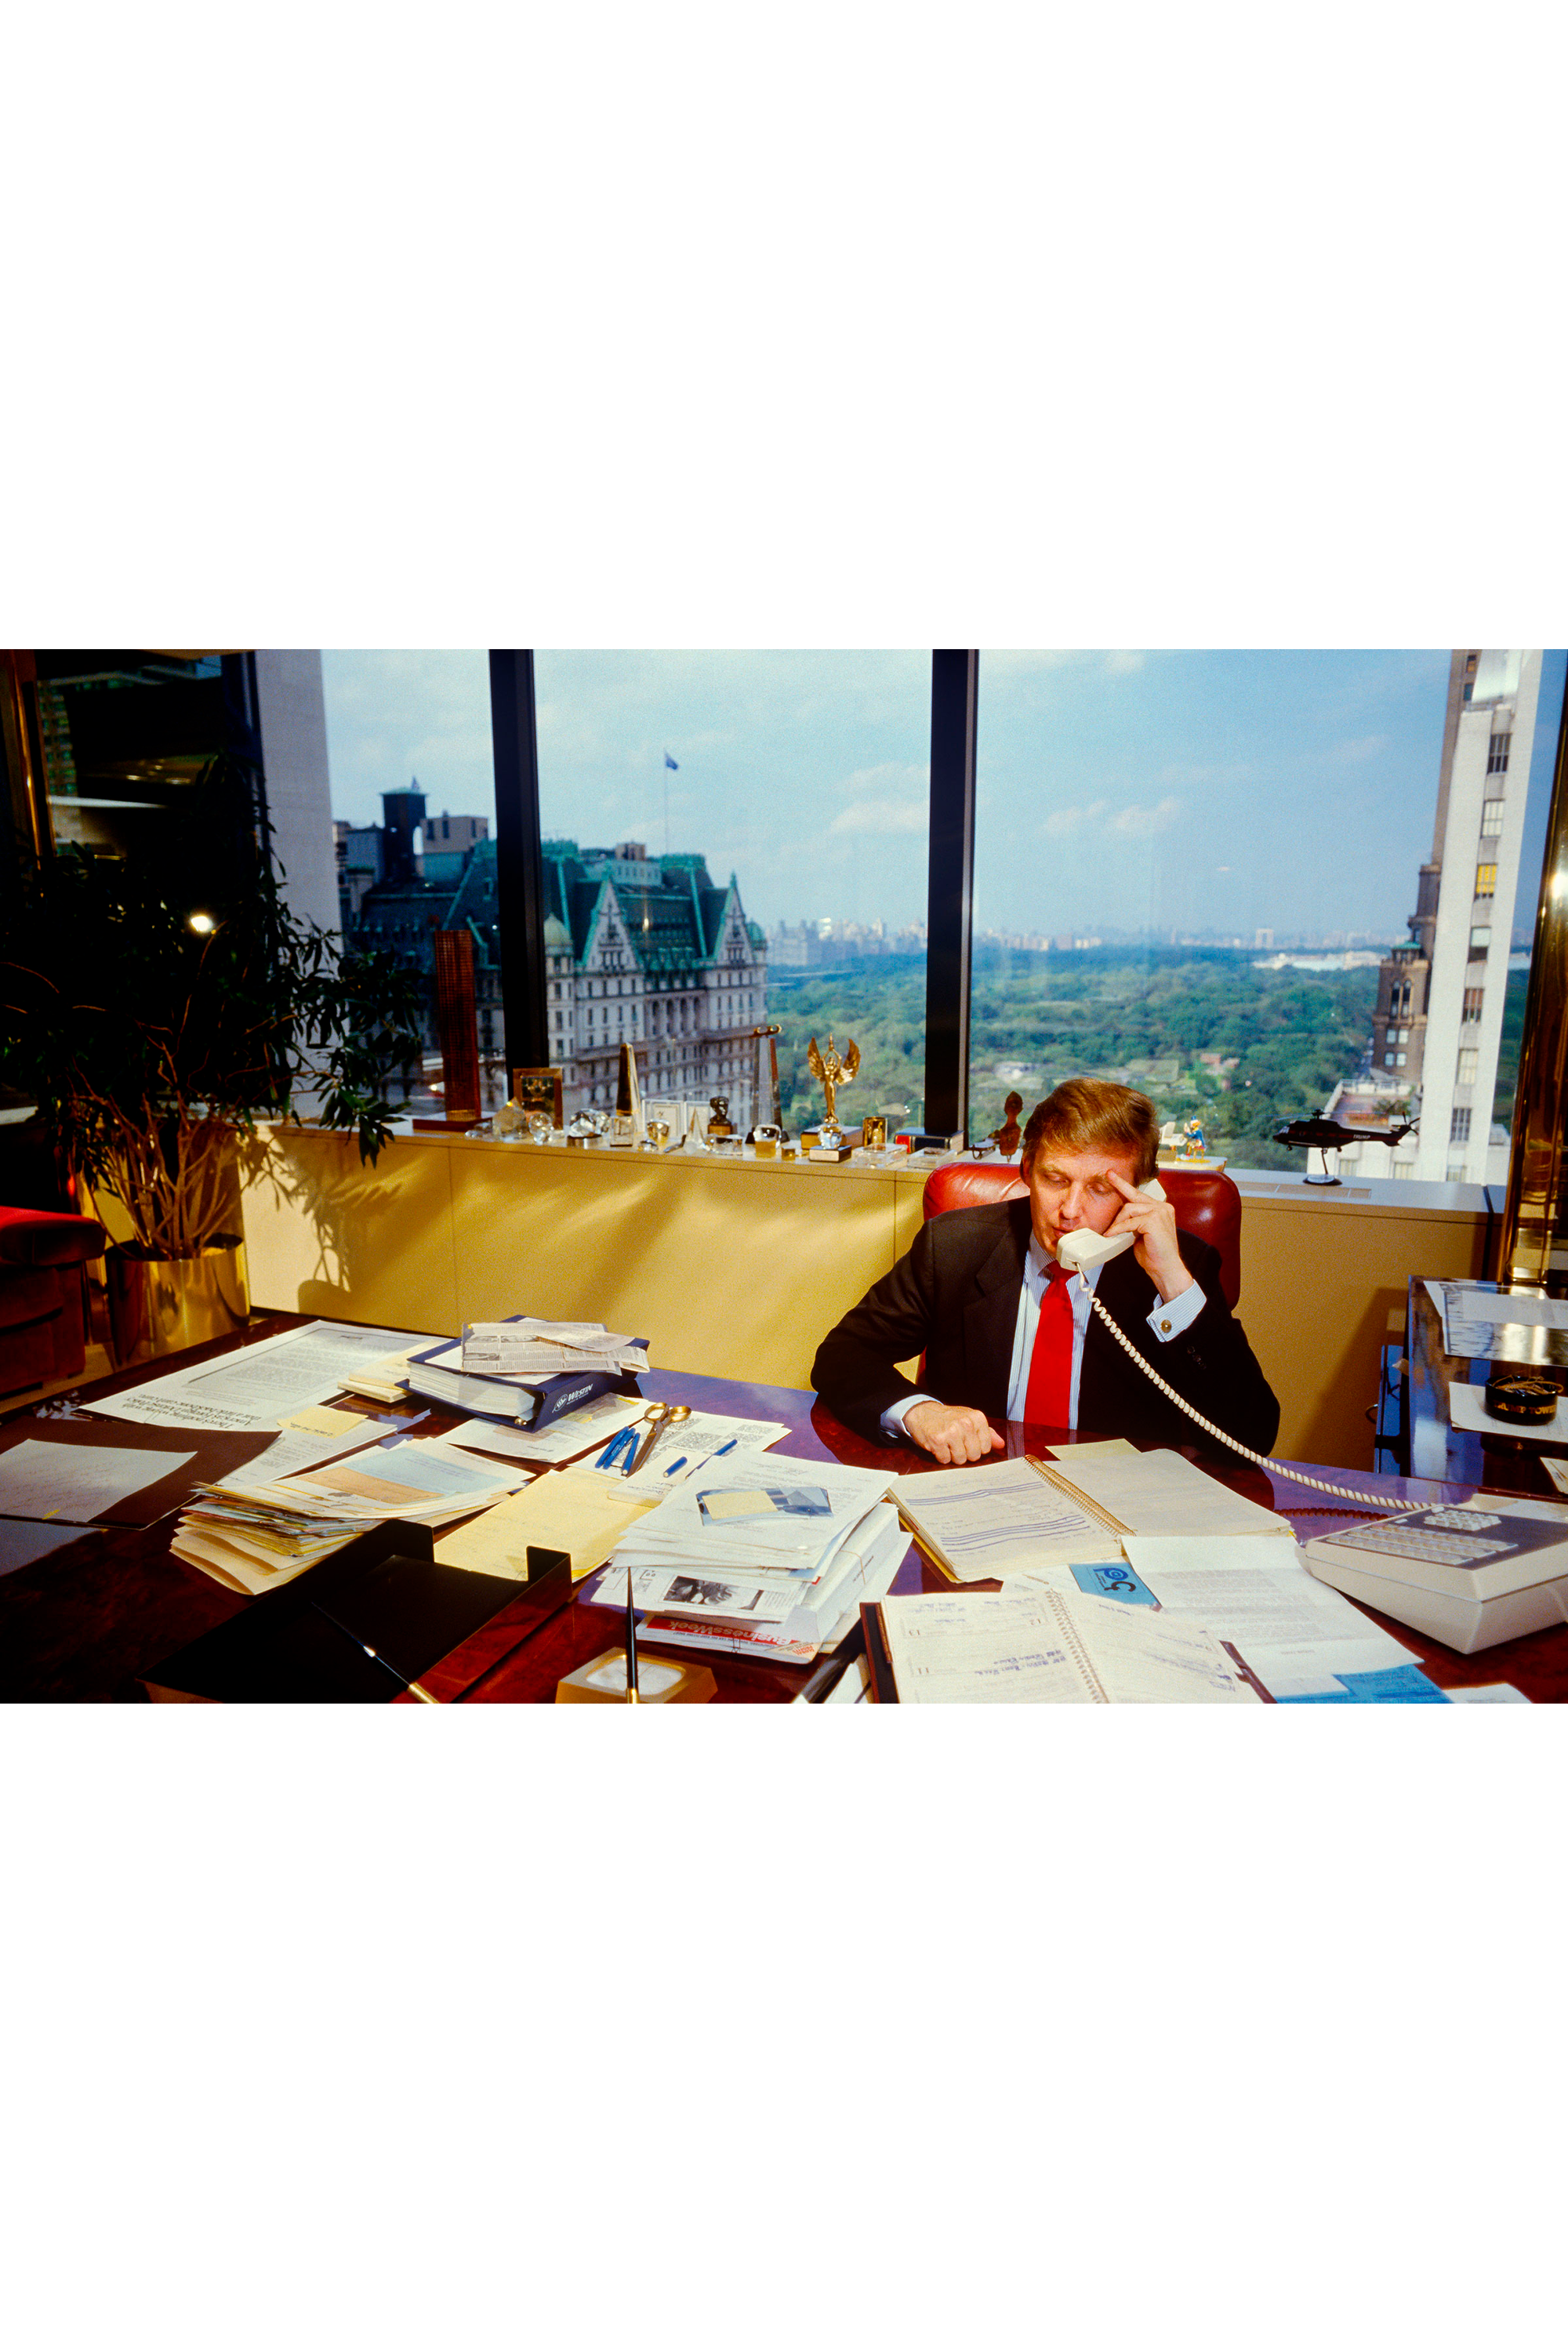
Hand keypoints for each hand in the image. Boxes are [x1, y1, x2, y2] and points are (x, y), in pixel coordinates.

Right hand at [903, 1401, 1004, 1463]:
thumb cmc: (949, 1417)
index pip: (986, 1448)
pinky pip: (945, 1460)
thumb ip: (987, 1432)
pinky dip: (941, 1456)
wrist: (923, 1412)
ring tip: (947, 1444)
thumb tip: (1001, 1445)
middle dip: (965, 1453)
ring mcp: (951, 1431)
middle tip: (956, 1443)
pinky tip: (938, 1445)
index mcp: (977, 1417)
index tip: (967, 1441)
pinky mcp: (938, 1440)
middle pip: (974, 1455)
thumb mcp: (970, 1419)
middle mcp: (965, 1423)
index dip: (976, 1448)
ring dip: (952, 1455)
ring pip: (960, 1460)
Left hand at [1105, 1172, 1193, 1303]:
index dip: (1125, 1185)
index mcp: (1161, 1209)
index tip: (1113, 1175)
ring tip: (1111, 1232)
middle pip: (1135, 1195)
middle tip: (1108, 1176)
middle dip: (1120, 1185)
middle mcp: (1163, 1207)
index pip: (1140, 1194)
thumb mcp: (1141, 1232)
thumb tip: (1119, 1216)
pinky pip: (1129, 1222)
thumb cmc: (1154, 1254)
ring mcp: (1160, 1212)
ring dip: (1117, 1222)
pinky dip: (1118, 1229)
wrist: (1165, 1268)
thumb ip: (1135, 1221)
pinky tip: (1112, 1234)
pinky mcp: (1154, 1221)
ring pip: (1129, 1209)